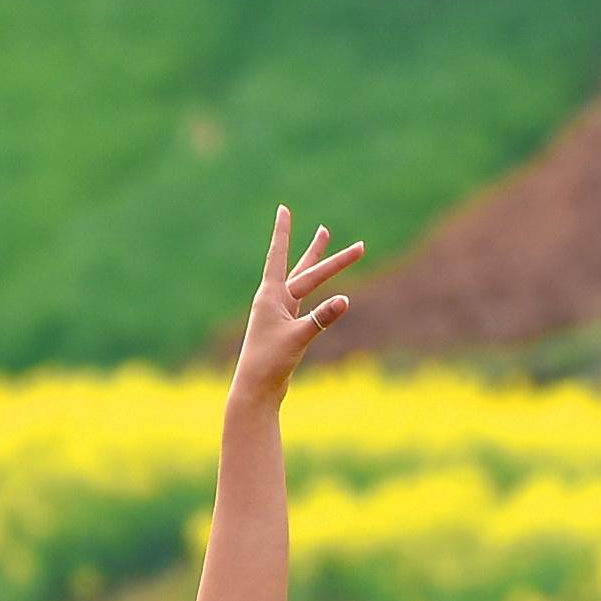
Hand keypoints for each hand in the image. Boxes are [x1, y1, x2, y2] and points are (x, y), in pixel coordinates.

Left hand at [228, 205, 361, 407]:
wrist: (256, 391)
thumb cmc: (269, 364)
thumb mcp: (299, 338)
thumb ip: (322, 318)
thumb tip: (345, 300)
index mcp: (270, 296)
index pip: (279, 256)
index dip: (283, 232)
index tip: (283, 209)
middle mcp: (273, 300)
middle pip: (304, 270)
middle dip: (325, 254)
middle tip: (344, 237)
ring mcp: (280, 314)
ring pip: (303, 281)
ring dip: (317, 262)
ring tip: (324, 236)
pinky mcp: (286, 328)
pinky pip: (305, 302)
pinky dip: (316, 292)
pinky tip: (322, 288)